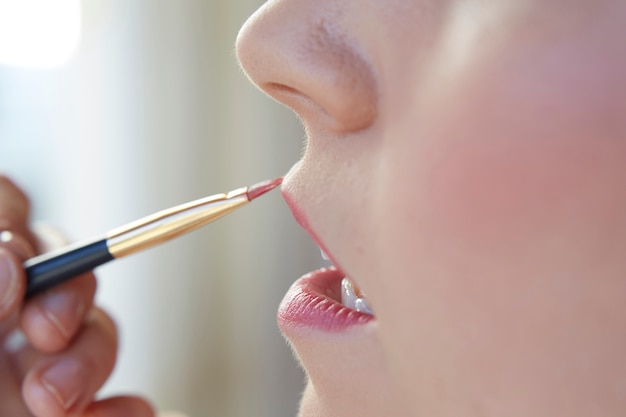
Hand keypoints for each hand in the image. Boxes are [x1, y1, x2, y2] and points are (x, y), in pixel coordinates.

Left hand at [0, 175, 154, 416]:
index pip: (5, 212)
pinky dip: (127, 411)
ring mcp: (38, 370)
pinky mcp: (76, 415)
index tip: (12, 262)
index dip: (12, 218)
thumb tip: (9, 262)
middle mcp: (10, 319)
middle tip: (45, 334)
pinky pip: (125, 403)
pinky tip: (113, 416)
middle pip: (68, 270)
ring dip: (91, 361)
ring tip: (53, 404)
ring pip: (99, 334)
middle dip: (71, 298)